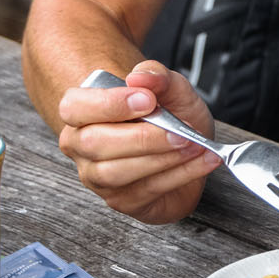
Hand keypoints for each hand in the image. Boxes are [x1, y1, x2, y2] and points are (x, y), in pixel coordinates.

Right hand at [55, 61, 216, 222]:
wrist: (188, 145)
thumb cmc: (170, 115)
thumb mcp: (172, 88)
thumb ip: (157, 76)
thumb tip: (140, 78)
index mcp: (82, 113)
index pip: (75, 107)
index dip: (109, 104)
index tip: (147, 100)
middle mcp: (81, 147)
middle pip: (95, 143)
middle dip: (142, 137)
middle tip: (180, 131)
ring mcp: (98, 178)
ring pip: (117, 172)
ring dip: (163, 159)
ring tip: (195, 145)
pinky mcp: (123, 201)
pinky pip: (147, 190)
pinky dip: (181, 174)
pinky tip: (203, 161)